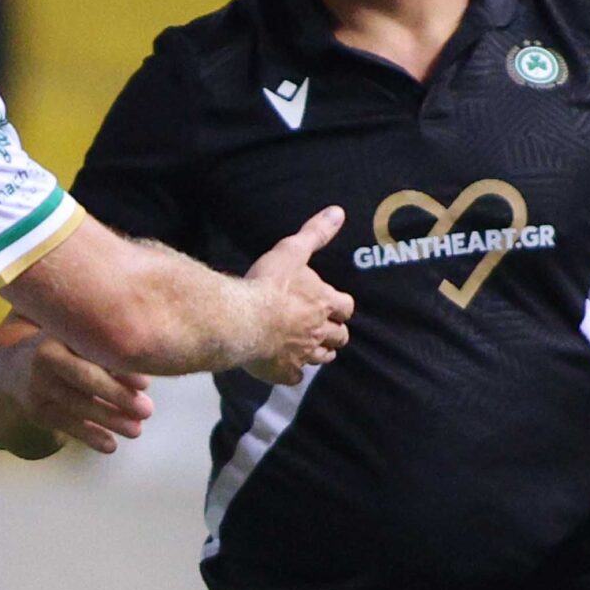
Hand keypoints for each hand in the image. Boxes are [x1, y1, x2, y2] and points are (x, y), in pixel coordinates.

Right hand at [5, 333, 155, 455]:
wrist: (13, 368)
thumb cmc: (64, 349)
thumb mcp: (77, 339)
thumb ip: (106, 349)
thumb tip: (150, 365)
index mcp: (61, 333)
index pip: (93, 351)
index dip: (120, 368)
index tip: (146, 384)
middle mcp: (44, 358)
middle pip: (85, 379)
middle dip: (117, 395)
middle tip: (147, 410)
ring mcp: (37, 387)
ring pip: (78, 406)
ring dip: (110, 420)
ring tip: (137, 431)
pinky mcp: (36, 411)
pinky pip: (66, 425)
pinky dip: (90, 436)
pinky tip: (110, 446)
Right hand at [243, 205, 353, 384]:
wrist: (242, 320)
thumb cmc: (268, 284)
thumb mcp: (292, 251)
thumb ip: (315, 233)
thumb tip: (338, 212)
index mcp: (324, 303)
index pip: (346, 308)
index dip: (342, 307)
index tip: (336, 307)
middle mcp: (319, 331)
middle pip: (340, 337)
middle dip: (336, 333)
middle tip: (325, 329)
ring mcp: (303, 355)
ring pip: (322, 359)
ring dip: (320, 353)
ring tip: (311, 348)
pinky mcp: (285, 372)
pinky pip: (296, 377)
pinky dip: (294, 372)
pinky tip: (286, 367)